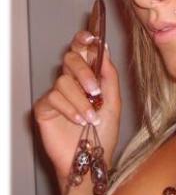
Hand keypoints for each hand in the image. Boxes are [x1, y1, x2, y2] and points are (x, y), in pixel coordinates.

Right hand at [33, 30, 120, 179]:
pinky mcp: (44, 108)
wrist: (92, 157)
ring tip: (91, 117)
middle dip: (84, 72)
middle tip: (95, 90)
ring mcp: (56, 94)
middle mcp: (71, 81)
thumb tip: (103, 48)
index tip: (91, 37)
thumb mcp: (113, 100)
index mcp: (88, 76)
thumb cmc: (104, 132)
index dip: (84, 40)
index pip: (83, 51)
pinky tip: (79, 120)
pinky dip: (69, 108)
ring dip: (80, 100)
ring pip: (63, 81)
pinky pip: (53, 98)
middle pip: (71, 59)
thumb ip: (108, 74)